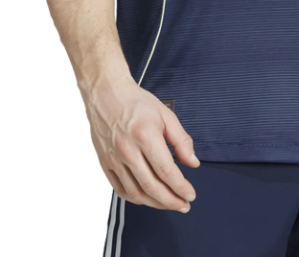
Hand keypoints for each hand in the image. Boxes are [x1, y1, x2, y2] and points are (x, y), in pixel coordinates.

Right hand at [82, 75, 200, 212]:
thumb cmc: (136, 102)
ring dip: (155, 203)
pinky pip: (120, 189)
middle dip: (171, 201)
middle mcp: (128, 150)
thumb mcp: (166, 114)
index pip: (166, 171)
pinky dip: (135, 198)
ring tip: (169, 203)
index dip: (180, 187)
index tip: (190, 195)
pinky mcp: (105, 162)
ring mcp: (114, 158)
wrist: (106, 93)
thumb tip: (193, 163)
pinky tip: (147, 198)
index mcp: (145, 135)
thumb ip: (181, 140)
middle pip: (151, 186)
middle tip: (184, 205)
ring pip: (136, 192)